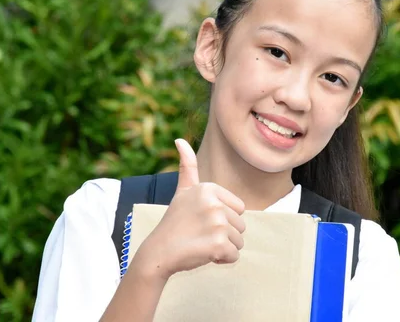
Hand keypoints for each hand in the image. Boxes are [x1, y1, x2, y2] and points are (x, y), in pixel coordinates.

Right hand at [135, 139, 245, 280]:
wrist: (158, 252)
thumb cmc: (174, 223)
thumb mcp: (182, 191)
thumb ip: (187, 165)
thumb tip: (180, 140)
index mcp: (209, 188)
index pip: (239, 208)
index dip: (224, 218)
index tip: (202, 219)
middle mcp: (214, 203)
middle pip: (241, 225)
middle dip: (224, 234)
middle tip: (200, 233)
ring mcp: (217, 223)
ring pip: (239, 241)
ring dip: (223, 247)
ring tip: (201, 243)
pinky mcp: (218, 244)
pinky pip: (234, 256)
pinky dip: (222, 259)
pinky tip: (203, 254)